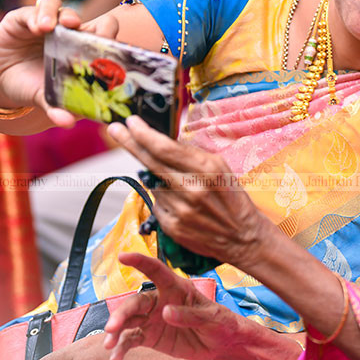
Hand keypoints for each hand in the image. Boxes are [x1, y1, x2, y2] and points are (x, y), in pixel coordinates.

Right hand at [0, 0, 120, 126]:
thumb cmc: (33, 87)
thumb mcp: (46, 98)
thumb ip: (57, 107)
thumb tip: (67, 123)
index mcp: (84, 51)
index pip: (106, 39)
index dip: (112, 42)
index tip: (112, 51)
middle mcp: (69, 34)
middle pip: (92, 20)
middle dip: (98, 25)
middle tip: (92, 36)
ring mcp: (48, 24)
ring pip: (62, 9)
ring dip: (64, 15)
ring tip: (59, 25)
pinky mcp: (23, 18)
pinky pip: (34, 10)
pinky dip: (39, 15)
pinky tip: (38, 28)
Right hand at [103, 252, 247, 359]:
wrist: (223, 344)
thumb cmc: (221, 323)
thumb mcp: (211, 318)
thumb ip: (190, 315)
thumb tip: (165, 312)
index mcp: (177, 288)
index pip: (156, 271)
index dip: (140, 262)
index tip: (122, 256)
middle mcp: (160, 301)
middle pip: (135, 302)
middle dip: (121, 313)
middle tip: (112, 327)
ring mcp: (153, 319)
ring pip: (128, 321)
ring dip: (116, 331)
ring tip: (109, 345)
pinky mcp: (150, 337)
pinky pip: (131, 340)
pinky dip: (121, 348)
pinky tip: (115, 359)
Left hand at [106, 116, 273, 268]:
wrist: (243, 237)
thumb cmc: (232, 198)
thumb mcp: (221, 167)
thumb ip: (192, 155)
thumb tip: (163, 141)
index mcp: (207, 169)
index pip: (164, 147)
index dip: (143, 134)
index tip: (132, 122)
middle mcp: (191, 189)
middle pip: (150, 160)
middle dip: (129, 142)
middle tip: (115, 129)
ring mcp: (180, 209)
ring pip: (152, 183)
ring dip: (155, 177)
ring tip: (176, 183)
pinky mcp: (172, 226)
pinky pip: (156, 203)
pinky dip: (162, 198)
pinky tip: (179, 202)